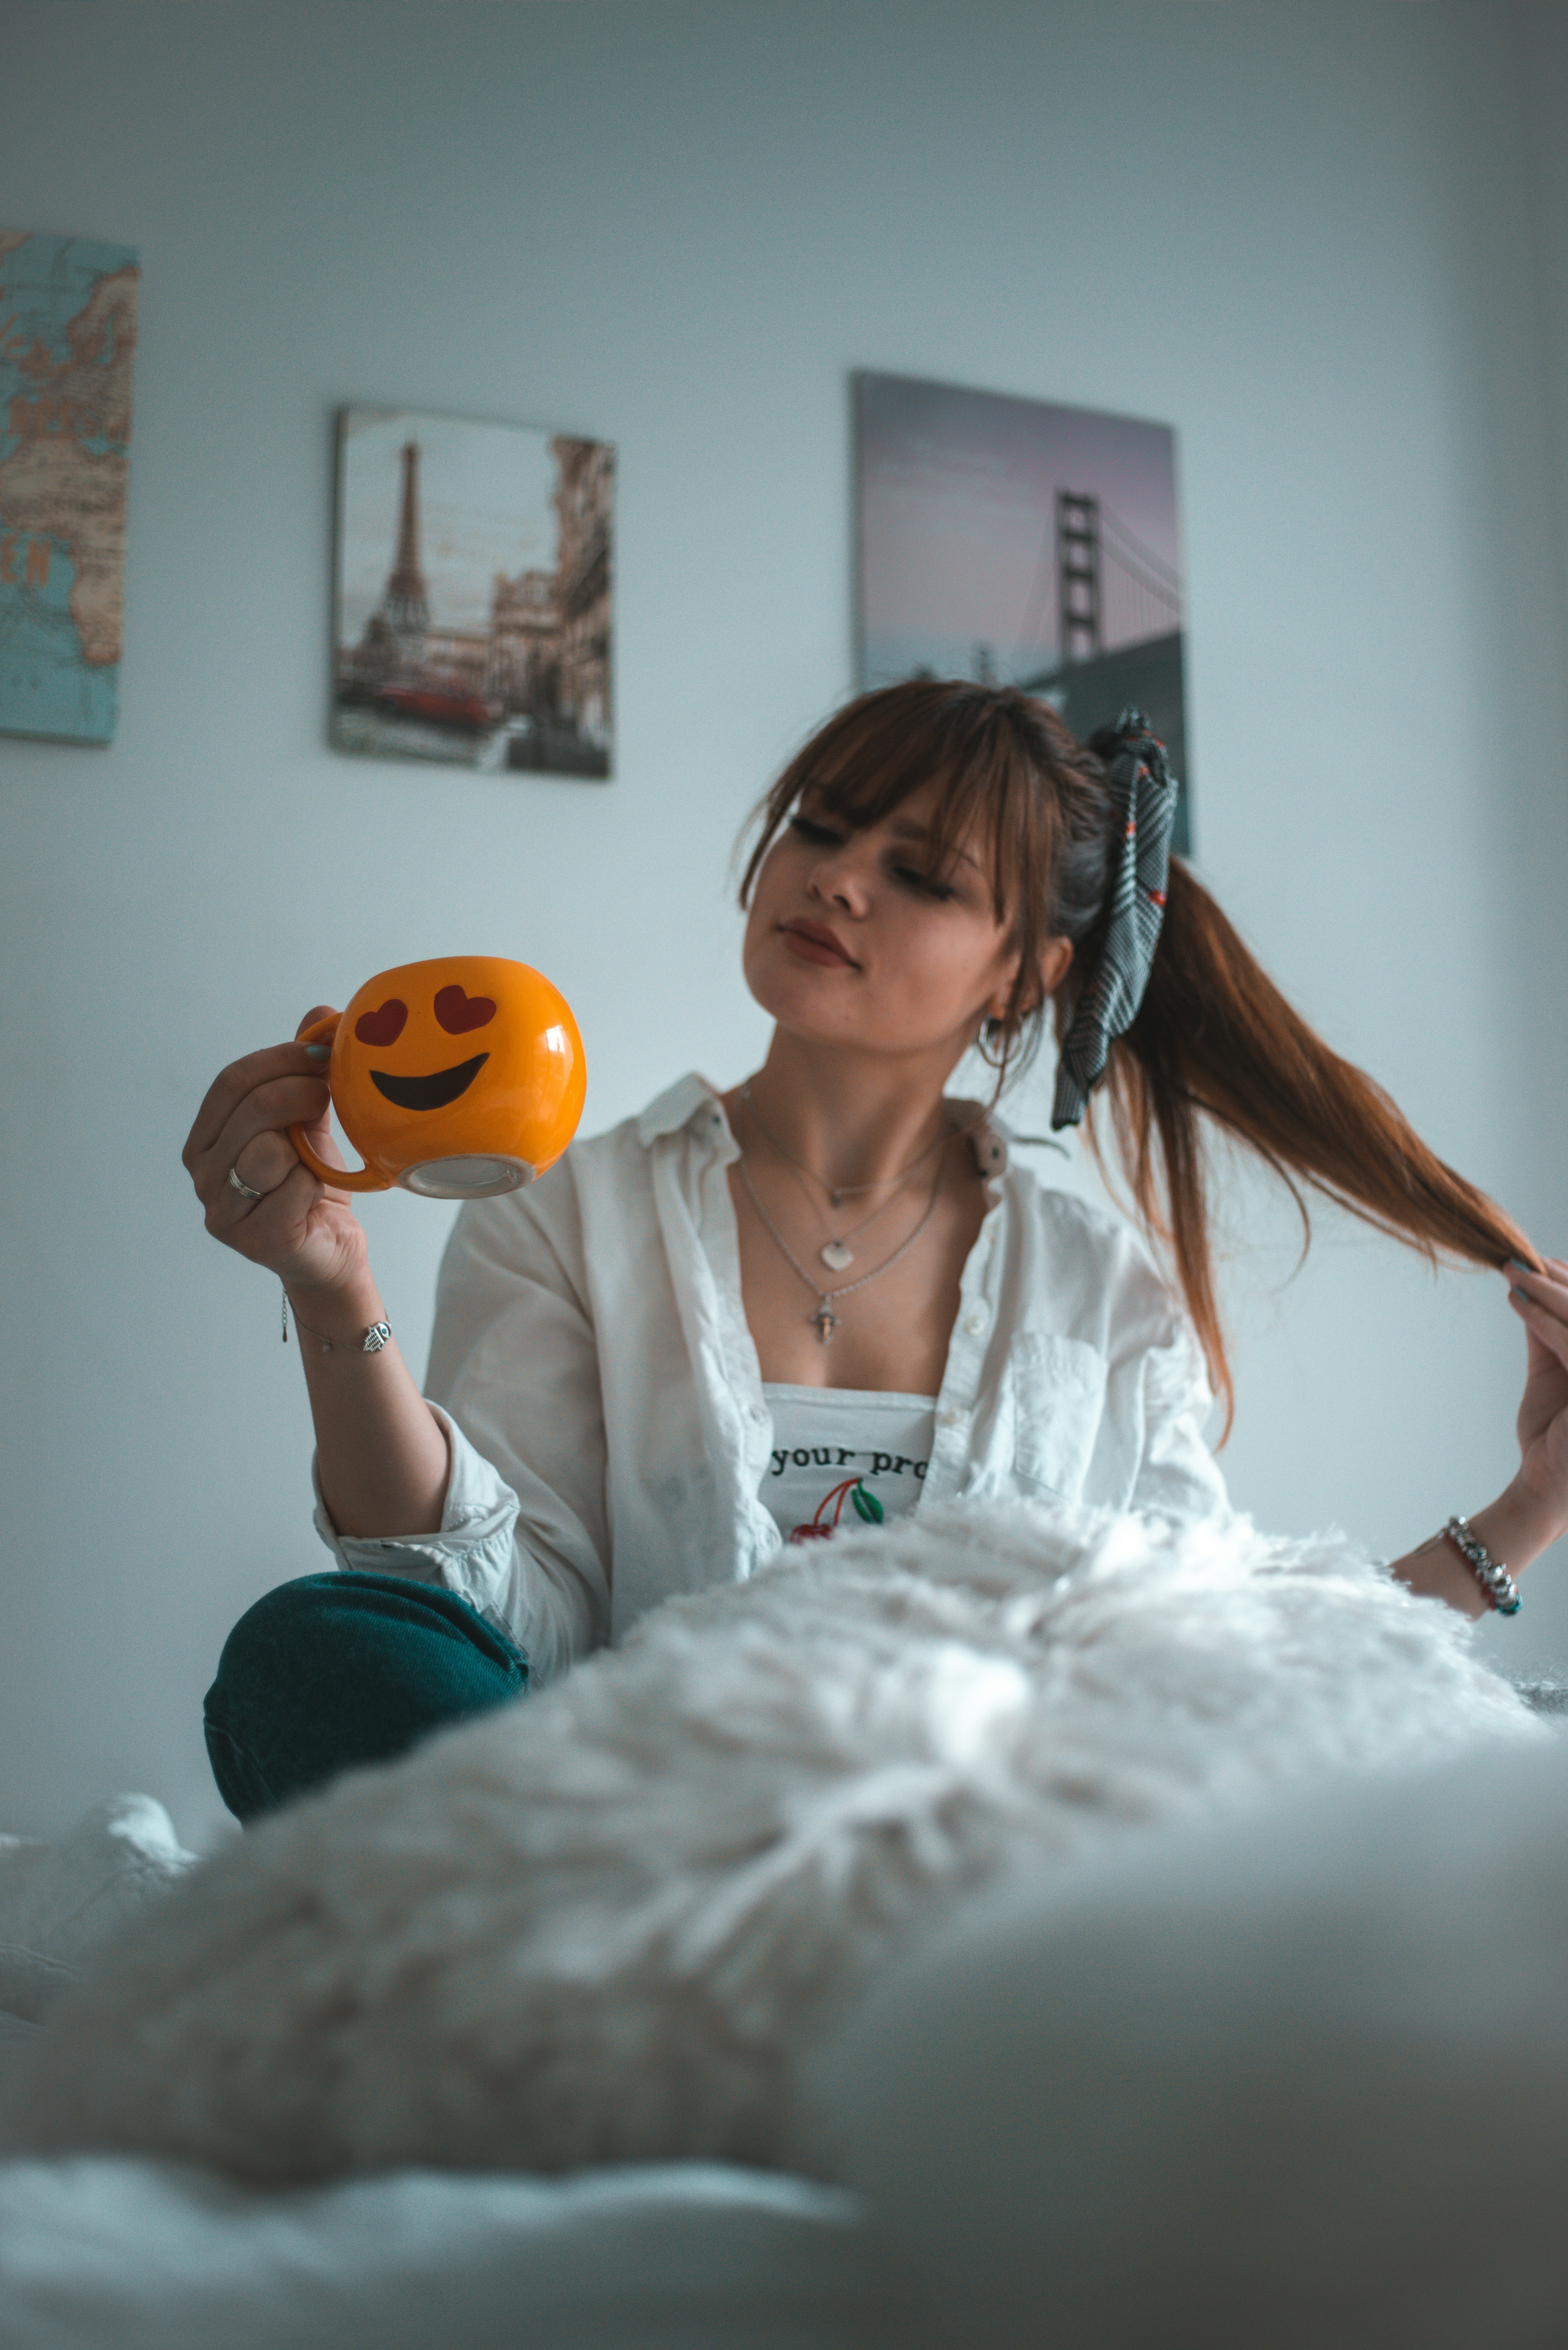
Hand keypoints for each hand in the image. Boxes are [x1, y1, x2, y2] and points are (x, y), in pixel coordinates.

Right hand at [181, 1009, 368, 1297]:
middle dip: (301, 1093)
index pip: (232, 1081)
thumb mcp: (307, 1122)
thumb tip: (319, 1014)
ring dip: (306, 1148)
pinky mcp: (254, 1241)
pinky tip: (317, 1195)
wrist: (330, 1251)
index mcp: (207, 1139)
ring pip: (267, 1151)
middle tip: (331, 1095)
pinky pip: (294, 1190)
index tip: (323, 1052)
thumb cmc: (312, 1183)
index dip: (280, 1059)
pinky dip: (317, 1186)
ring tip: (315, 1159)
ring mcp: (223, 1212)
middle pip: (252, 1109)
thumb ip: (305, 1073)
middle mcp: (204, 1174)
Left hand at [1505, 1256, 1567, 1546]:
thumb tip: (1532, 1288)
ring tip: (1513, 1275)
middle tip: (1520, 1261)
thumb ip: (1548, 1335)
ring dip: (1547, 1293)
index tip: (1543, 1262)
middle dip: (1560, 1281)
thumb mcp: (1551, 1374)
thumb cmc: (1552, 1436)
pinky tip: (1518, 1304)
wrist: (1545, 1488)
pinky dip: (1542, 1321)